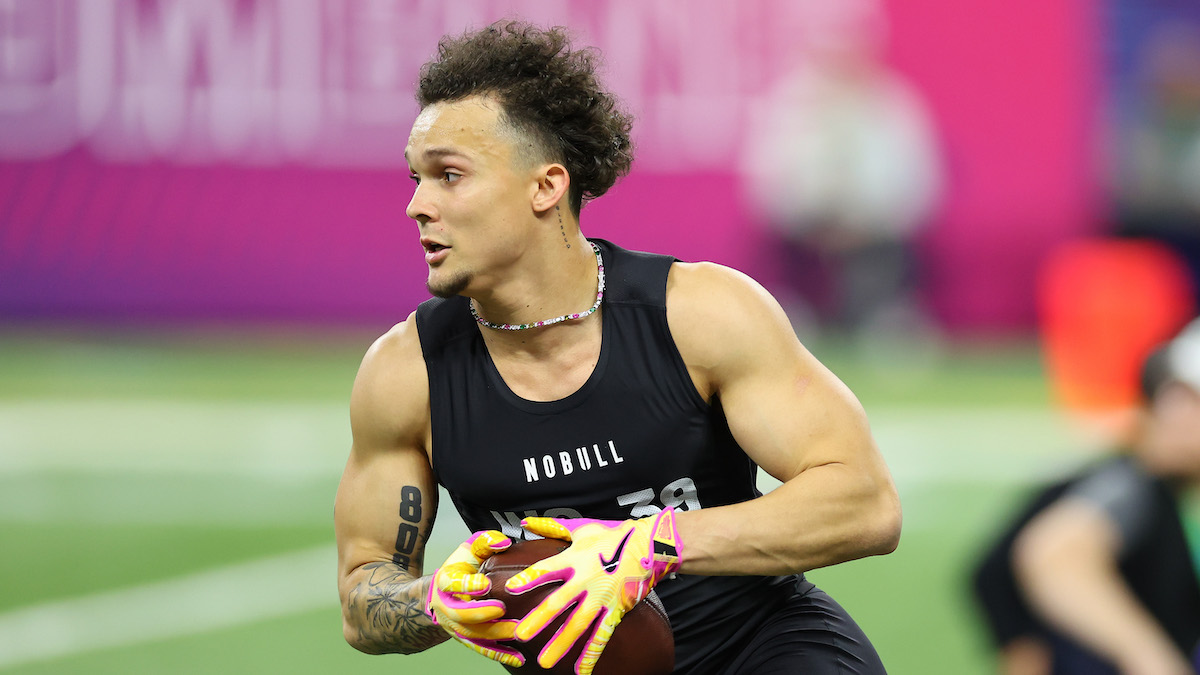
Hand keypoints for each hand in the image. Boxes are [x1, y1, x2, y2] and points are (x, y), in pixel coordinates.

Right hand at [425, 530, 524, 667]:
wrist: (446, 591)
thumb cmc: (464, 566)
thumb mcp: (470, 548)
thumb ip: (485, 541)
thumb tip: (504, 543)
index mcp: (446, 581)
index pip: (452, 584)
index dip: (467, 586)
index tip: (485, 584)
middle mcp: (447, 607)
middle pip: (460, 614)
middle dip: (480, 613)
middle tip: (501, 609)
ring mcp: (456, 626)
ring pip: (473, 635)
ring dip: (494, 635)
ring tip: (516, 631)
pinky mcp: (469, 639)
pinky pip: (483, 649)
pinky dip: (500, 654)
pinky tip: (518, 658)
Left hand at [506, 508, 683, 673]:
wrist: (651, 546)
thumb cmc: (613, 536)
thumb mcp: (582, 528)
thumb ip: (551, 528)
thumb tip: (525, 522)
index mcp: (575, 558)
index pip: (547, 569)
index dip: (530, 578)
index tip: (511, 588)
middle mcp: (586, 579)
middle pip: (559, 602)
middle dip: (539, 620)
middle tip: (520, 635)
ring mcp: (602, 597)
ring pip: (578, 624)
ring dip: (561, 644)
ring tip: (545, 662)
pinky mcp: (616, 610)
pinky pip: (602, 635)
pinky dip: (592, 654)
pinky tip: (580, 671)